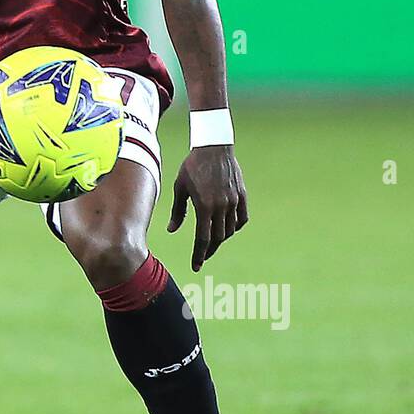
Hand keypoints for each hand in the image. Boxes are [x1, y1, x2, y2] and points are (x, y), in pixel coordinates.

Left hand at [167, 146, 248, 271]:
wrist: (213, 147)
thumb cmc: (192, 166)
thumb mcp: (180, 188)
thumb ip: (178, 212)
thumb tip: (172, 230)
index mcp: (204, 206)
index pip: (203, 239)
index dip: (199, 255)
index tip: (196, 266)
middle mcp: (221, 206)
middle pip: (217, 238)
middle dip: (208, 250)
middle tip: (202, 257)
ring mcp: (234, 201)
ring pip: (230, 230)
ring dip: (220, 239)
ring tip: (211, 241)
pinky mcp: (242, 195)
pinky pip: (241, 219)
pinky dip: (235, 227)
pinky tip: (227, 229)